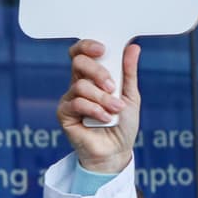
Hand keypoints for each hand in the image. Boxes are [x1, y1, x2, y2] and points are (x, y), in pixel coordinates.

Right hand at [56, 39, 141, 173]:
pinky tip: (105, 118)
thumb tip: (133, 47)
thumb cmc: (123, 124)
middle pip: (78, 63)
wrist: (116, 151)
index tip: (102, 49)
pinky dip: (95, 109)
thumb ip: (129, 72)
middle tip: (112, 86)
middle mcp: (79, 84)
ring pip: (81, 85)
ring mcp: (70, 98)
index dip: (88, 46)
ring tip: (116, 109)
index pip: (82, 53)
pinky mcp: (64, 113)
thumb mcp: (130, 96)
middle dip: (98, 72)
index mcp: (93, 76)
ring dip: (102, 98)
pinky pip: (76, 103)